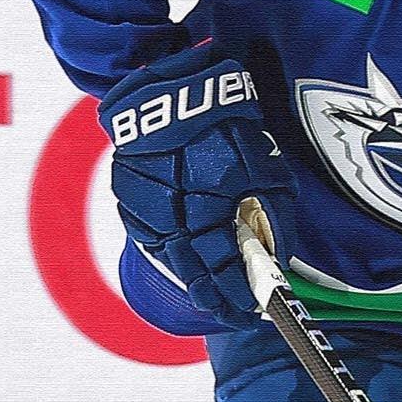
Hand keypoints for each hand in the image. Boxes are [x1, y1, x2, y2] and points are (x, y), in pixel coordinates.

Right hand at [99, 44, 297, 325]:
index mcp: (206, 204)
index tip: (251, 313)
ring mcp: (142, 205)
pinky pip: (150, 235)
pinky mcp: (127, 196)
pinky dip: (171, 252)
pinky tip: (187, 262)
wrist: (170, 87)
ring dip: (191, 277)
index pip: (222, 266)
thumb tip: (274, 258)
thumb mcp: (265, 169)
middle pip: (191, 270)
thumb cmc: (229, 125)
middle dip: (214, 295)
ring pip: (168, 255)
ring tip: (212, 297)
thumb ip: (271, 218)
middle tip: (231, 314)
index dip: (236, 294)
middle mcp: (169, 210)